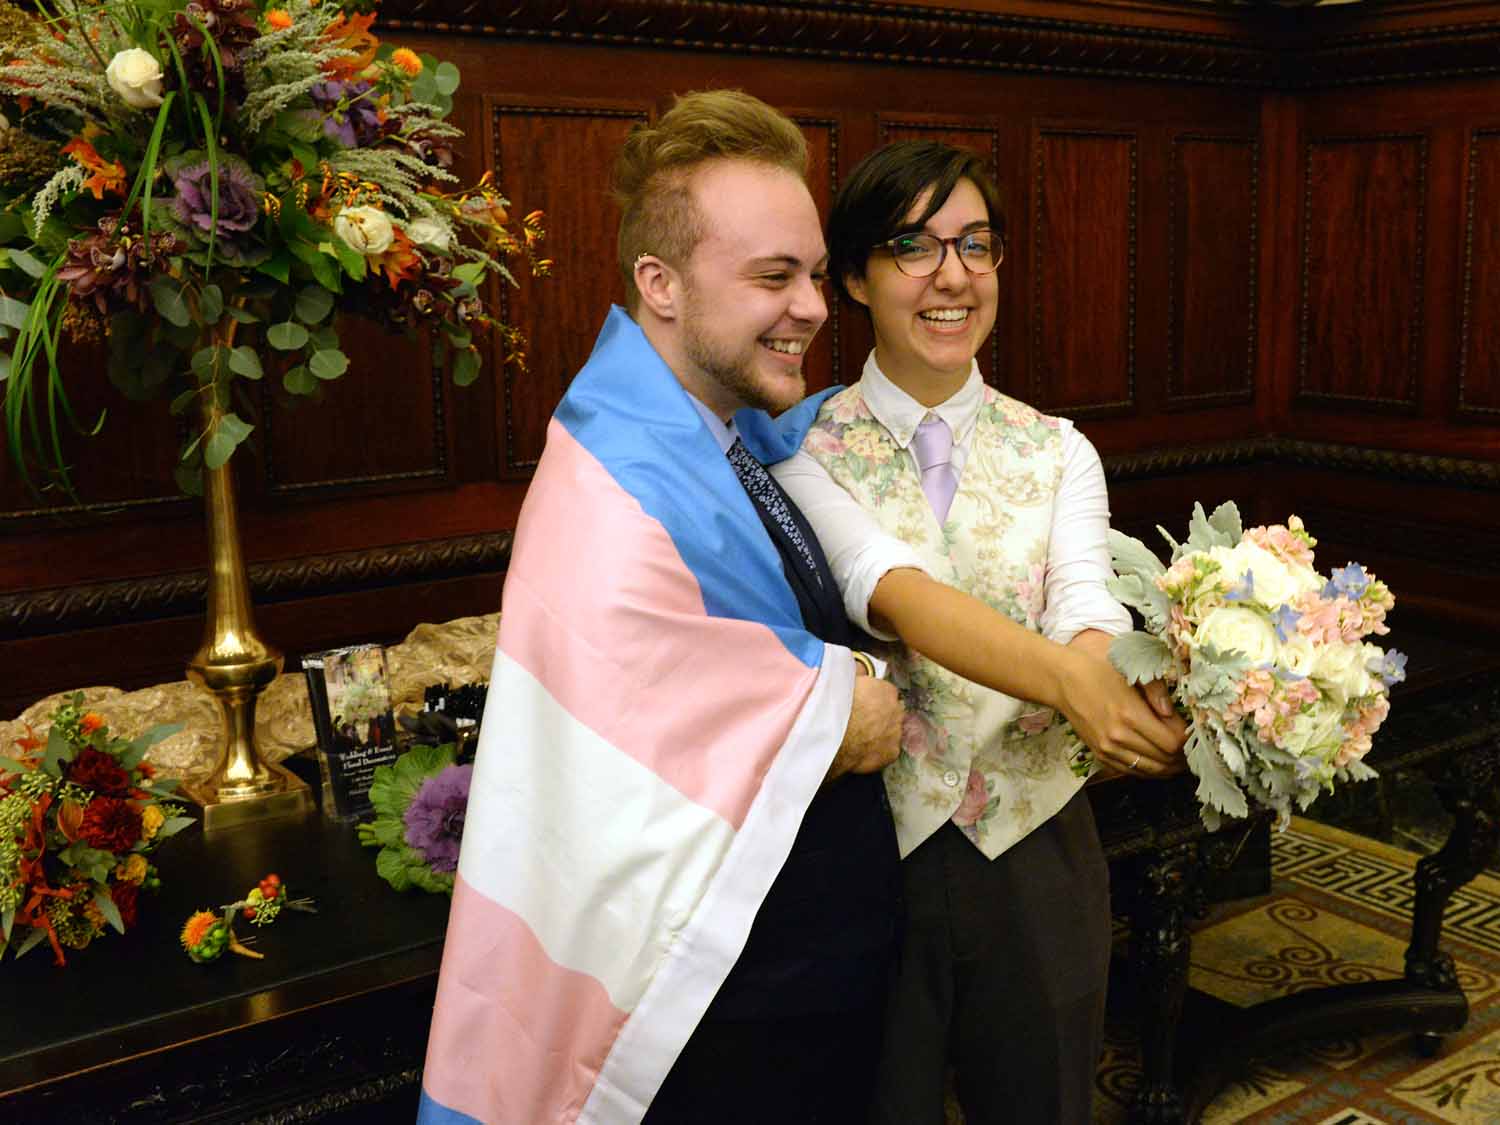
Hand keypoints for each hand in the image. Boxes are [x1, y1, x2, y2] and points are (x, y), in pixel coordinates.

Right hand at [826, 672, 901, 781]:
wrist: (832, 737)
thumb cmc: (835, 706)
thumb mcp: (844, 678)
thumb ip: (857, 672)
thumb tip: (860, 667)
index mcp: (886, 691)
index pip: (886, 692)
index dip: (874, 699)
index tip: (864, 704)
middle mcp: (897, 711)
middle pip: (892, 712)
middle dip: (881, 716)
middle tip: (862, 722)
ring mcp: (896, 734)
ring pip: (891, 733)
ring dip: (880, 735)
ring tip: (861, 739)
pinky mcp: (891, 754)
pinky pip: (887, 752)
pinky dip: (878, 752)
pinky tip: (863, 753)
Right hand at [1057, 649, 1186, 778]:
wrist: (1062, 678)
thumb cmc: (1098, 668)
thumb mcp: (1130, 670)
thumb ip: (1156, 690)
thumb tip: (1173, 713)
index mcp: (1130, 714)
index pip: (1172, 742)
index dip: (1187, 741)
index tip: (1193, 732)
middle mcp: (1119, 737)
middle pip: (1164, 760)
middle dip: (1182, 756)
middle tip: (1192, 748)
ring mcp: (1108, 748)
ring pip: (1150, 770)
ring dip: (1169, 767)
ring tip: (1180, 758)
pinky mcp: (1100, 753)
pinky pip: (1131, 771)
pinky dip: (1149, 770)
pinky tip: (1159, 762)